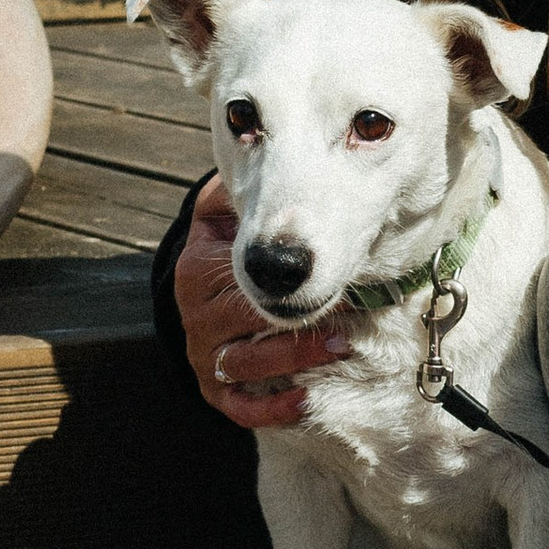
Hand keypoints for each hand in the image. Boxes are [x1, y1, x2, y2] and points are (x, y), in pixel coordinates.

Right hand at [174, 178, 352, 431]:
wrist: (198, 301)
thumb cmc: (224, 251)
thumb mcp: (222, 215)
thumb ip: (238, 188)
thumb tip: (254, 140)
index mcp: (199, 266)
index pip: (244, 271)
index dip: (289, 273)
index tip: (331, 267)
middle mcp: (196, 313)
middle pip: (248, 318)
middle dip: (301, 316)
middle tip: (352, 311)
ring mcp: (204, 354)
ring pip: (248, 363)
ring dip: (297, 359)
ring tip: (342, 345)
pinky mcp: (213, 390)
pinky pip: (239, 406)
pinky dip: (271, 408)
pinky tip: (305, 400)